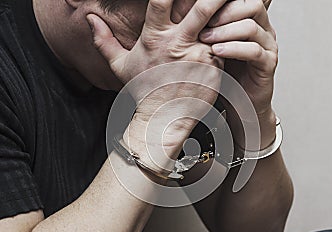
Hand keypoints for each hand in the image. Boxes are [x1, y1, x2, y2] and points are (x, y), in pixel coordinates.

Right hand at [87, 0, 226, 170]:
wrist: (163, 119)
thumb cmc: (143, 90)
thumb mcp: (119, 65)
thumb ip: (104, 40)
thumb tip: (90, 19)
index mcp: (154, 37)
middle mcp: (178, 43)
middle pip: (201, 6)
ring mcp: (198, 56)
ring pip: (220, 26)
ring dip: (230, 13)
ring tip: (240, 3)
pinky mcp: (213, 68)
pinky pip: (226, 47)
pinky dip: (230, 40)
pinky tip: (237, 34)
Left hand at [199, 0, 277, 147]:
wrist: (239, 103)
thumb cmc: (225, 74)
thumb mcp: (212, 47)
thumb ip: (206, 28)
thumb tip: (180, 10)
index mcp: (250, 20)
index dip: (220, 2)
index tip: (197, 7)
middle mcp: (263, 29)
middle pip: (252, 5)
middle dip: (224, 11)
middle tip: (202, 20)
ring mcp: (268, 46)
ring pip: (251, 27)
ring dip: (225, 31)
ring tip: (205, 38)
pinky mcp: (268, 64)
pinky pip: (254, 51)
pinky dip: (234, 49)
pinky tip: (216, 52)